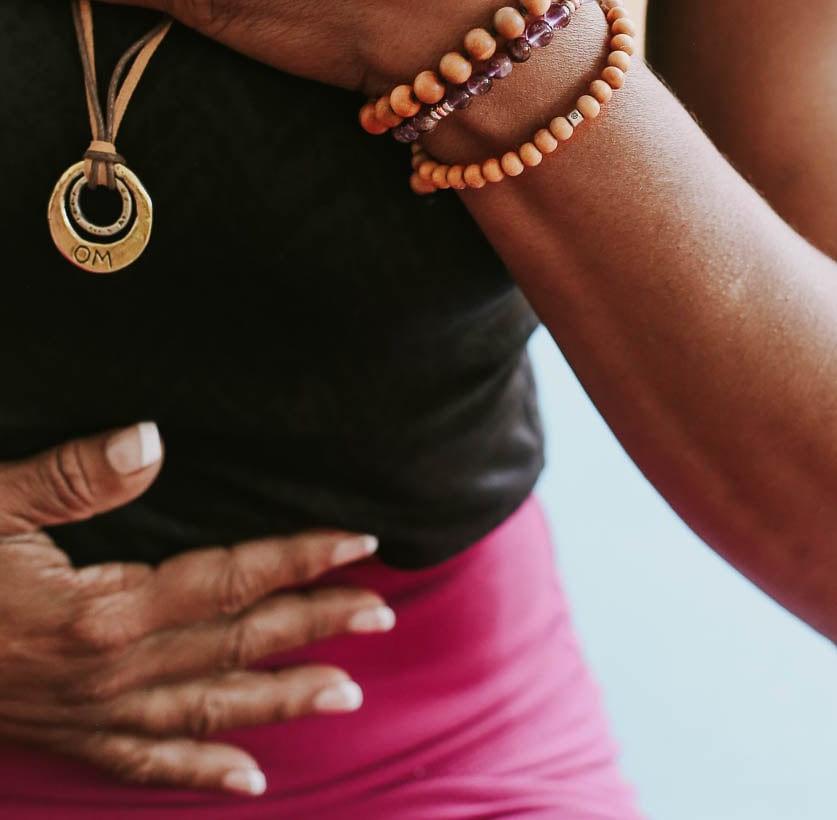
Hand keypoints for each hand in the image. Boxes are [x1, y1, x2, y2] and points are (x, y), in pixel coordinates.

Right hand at [0, 422, 390, 795]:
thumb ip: (76, 474)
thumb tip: (151, 438)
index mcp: (105, 609)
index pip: (230, 579)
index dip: (300, 559)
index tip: (361, 543)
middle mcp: (113, 671)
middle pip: (237, 644)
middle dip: (316, 627)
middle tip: (384, 614)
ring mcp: (93, 715)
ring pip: (210, 709)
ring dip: (283, 700)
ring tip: (350, 694)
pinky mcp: (69, 739)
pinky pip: (147, 766)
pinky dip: (201, 775)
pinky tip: (249, 781)